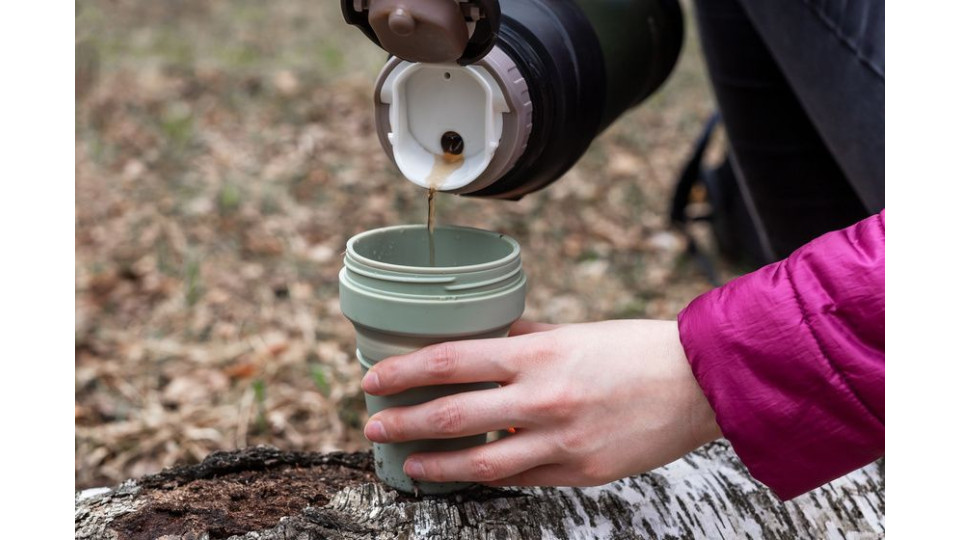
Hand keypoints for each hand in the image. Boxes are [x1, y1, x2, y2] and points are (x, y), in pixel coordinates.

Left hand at [360, 319, 721, 486]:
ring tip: (408, 462)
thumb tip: (485, 339)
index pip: (450, 361)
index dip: (403, 371)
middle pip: (453, 416)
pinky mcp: (580, 472)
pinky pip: (522, 479)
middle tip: (373, 426)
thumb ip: (525, 339)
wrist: (699, 383)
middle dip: (403, 422)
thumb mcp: (574, 332)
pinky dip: (489, 477)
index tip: (373, 379)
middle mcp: (542, 399)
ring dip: (435, 464)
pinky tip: (467, 474)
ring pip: (480, 463)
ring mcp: (560, 441)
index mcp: (537, 355)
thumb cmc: (636, 350)